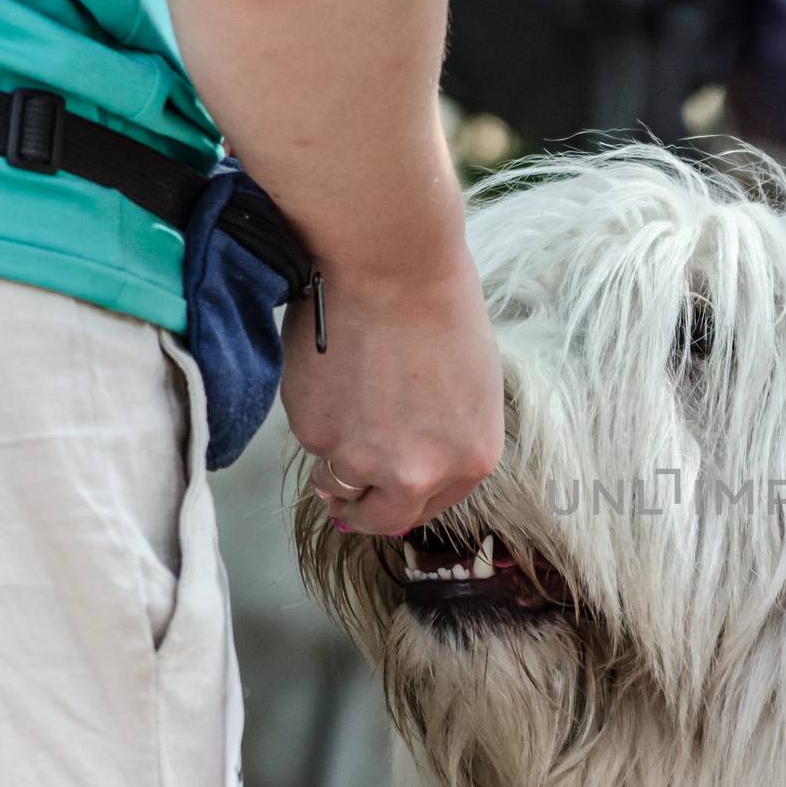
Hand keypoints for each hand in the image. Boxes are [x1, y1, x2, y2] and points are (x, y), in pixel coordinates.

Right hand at [282, 243, 504, 534]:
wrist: (392, 268)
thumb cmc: (442, 309)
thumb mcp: (472, 388)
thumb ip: (445, 435)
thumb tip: (411, 463)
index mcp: (471, 461)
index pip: (434, 506)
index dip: (408, 498)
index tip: (389, 494)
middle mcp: (419, 474)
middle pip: (383, 518)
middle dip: (365, 511)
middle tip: (348, 500)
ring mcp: (363, 461)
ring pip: (339, 484)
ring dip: (334, 466)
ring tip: (339, 415)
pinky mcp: (316, 436)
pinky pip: (313, 440)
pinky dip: (317, 417)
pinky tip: (330, 374)